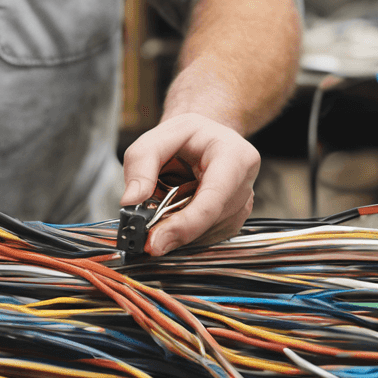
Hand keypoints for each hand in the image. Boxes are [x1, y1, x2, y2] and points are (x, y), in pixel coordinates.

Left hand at [121, 112, 259, 254]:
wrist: (205, 137)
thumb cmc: (186, 136)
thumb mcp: (156, 137)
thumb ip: (140, 165)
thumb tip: (131, 200)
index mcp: (234, 155)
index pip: (212, 199)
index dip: (184, 225)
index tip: (156, 241)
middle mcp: (245, 182)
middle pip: (209, 222)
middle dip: (175, 229)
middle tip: (146, 235)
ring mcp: (242, 205)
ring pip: (207, 235)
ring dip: (180, 231)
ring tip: (165, 207)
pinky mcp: (234, 221)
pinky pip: (207, 238)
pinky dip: (186, 233)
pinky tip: (176, 216)